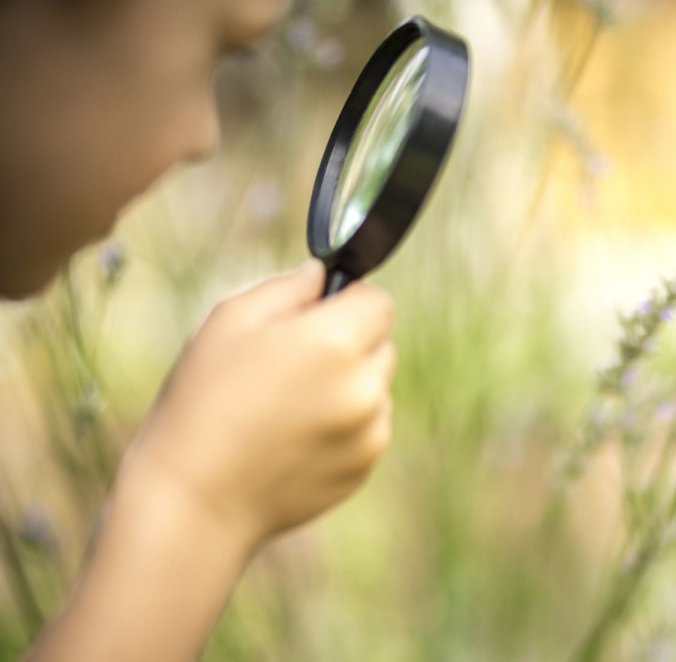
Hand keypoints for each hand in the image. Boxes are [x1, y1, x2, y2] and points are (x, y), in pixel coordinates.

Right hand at [120, 260, 395, 552]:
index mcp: (334, 342)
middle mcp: (364, 387)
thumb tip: (324, 276)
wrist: (193, 499)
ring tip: (287, 406)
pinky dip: (344, 426)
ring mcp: (369, 432)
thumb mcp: (230, 321)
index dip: (349, 301)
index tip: (318, 313)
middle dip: (349, 343)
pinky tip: (293, 438)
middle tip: (292, 362)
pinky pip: (368, 428)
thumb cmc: (202, 401)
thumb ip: (288, 287)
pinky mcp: (364, 467)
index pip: (379, 302)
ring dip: (349, 386)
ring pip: (376, 388)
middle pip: (382, 344)